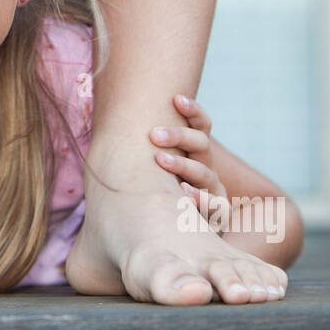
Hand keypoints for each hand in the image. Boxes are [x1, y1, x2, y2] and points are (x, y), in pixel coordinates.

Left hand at [148, 94, 230, 232]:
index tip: (175, 99)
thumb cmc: (152, 189)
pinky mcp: (217, 213)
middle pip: (201, 144)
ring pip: (205, 173)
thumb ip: (145, 145)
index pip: (201, 124)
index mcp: (194, 151)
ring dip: (183, 165)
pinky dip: (201, 199)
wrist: (170, 230)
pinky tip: (184, 194)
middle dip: (179, 136)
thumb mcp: (149, 165)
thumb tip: (113, 110)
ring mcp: (213, 190)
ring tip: (160, 160)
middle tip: (153, 135)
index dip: (192, 110)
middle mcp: (205, 166)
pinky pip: (215, 205)